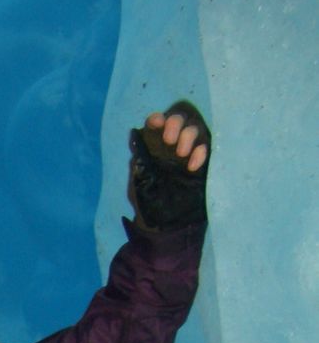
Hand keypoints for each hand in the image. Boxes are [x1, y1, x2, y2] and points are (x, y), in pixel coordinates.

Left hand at [128, 99, 210, 229]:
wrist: (160, 223)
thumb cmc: (146, 200)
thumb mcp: (137, 182)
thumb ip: (138, 163)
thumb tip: (136, 142)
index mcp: (154, 144)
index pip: (157, 123)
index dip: (156, 119)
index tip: (155, 124)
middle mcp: (173, 142)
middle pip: (179, 119)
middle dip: (175, 124)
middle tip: (169, 140)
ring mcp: (189, 150)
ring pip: (194, 129)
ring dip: (188, 136)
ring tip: (181, 153)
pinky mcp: (202, 161)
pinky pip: (207, 148)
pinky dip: (202, 152)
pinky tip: (193, 166)